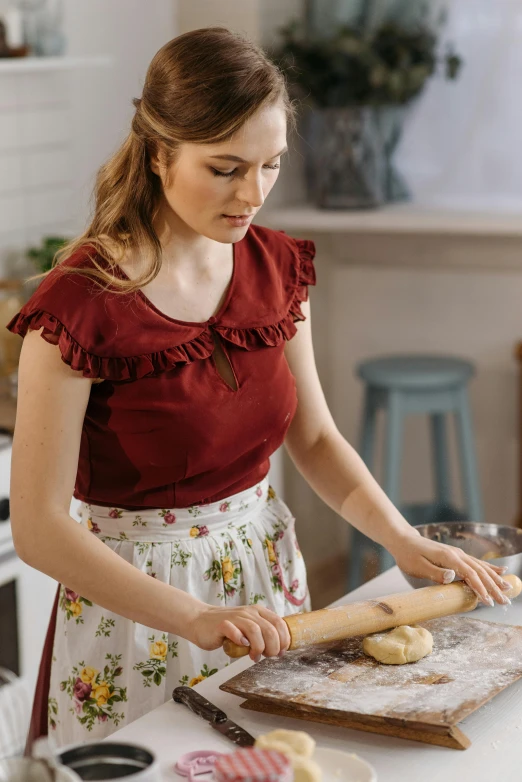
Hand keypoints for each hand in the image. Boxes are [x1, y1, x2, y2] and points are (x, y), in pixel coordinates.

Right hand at [187, 604, 290, 661]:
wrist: (200, 621)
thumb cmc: (227, 628)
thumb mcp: (248, 627)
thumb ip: (262, 634)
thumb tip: (279, 649)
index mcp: (258, 612)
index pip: (279, 623)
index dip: (284, 639)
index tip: (281, 652)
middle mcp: (248, 612)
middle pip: (270, 629)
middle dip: (273, 647)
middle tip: (267, 656)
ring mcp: (235, 617)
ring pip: (255, 630)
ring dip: (259, 647)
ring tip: (255, 657)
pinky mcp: (222, 625)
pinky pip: (234, 631)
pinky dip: (240, 639)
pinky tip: (242, 646)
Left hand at [389, 531, 511, 605]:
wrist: (403, 540)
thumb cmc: (408, 555)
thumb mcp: (417, 566)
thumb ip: (435, 572)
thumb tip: (453, 576)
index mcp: (448, 558)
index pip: (470, 575)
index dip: (480, 589)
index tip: (489, 601)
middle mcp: (457, 554)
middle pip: (479, 572)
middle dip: (493, 587)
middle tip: (504, 601)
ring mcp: (458, 554)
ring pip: (481, 567)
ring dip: (494, 578)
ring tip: (508, 589)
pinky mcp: (456, 555)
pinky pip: (476, 562)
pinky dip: (490, 568)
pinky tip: (501, 571)